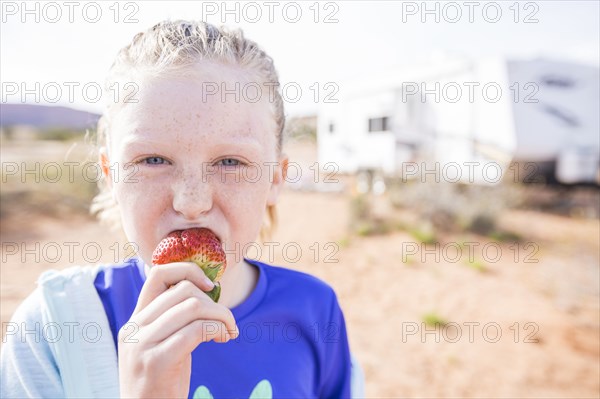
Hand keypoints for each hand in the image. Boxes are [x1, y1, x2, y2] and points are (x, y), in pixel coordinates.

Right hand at [117, 262, 238, 397]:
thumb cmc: (161, 385)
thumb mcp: (161, 346)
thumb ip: (173, 320)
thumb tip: (206, 292)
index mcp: (135, 321)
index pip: (157, 274)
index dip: (188, 271)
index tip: (211, 286)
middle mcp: (134, 328)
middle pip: (183, 290)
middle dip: (215, 302)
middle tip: (227, 322)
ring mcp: (142, 344)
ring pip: (193, 307)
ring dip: (222, 316)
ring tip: (229, 332)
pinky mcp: (157, 361)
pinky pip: (197, 330)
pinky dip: (218, 330)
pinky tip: (223, 340)